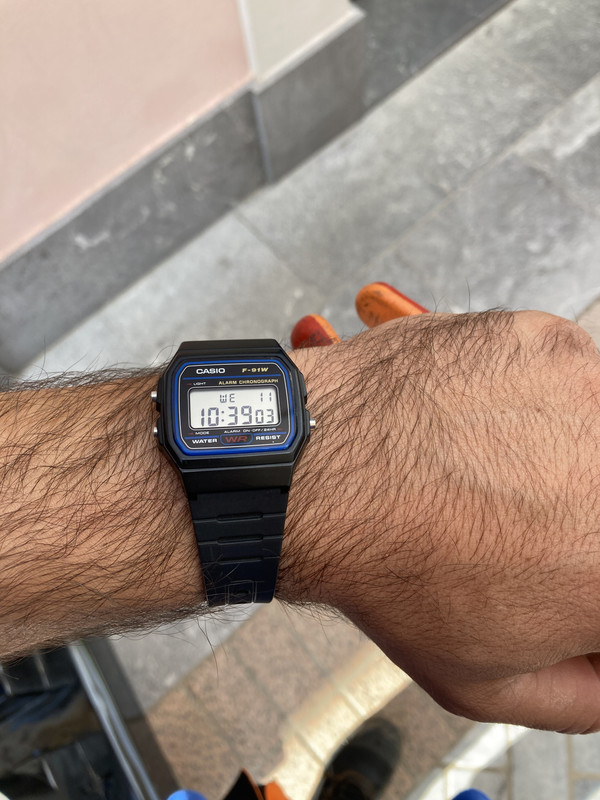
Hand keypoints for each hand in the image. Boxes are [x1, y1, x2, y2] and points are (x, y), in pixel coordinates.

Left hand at [283, 310, 599, 732]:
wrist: (321, 473)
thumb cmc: (388, 567)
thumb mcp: (488, 682)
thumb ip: (579, 692)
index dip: (581, 574)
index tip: (563, 568)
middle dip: (580, 517)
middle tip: (528, 521)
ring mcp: (593, 396)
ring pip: (595, 435)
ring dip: (567, 454)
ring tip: (495, 473)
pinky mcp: (554, 345)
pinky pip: (570, 381)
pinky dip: (537, 404)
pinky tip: (483, 430)